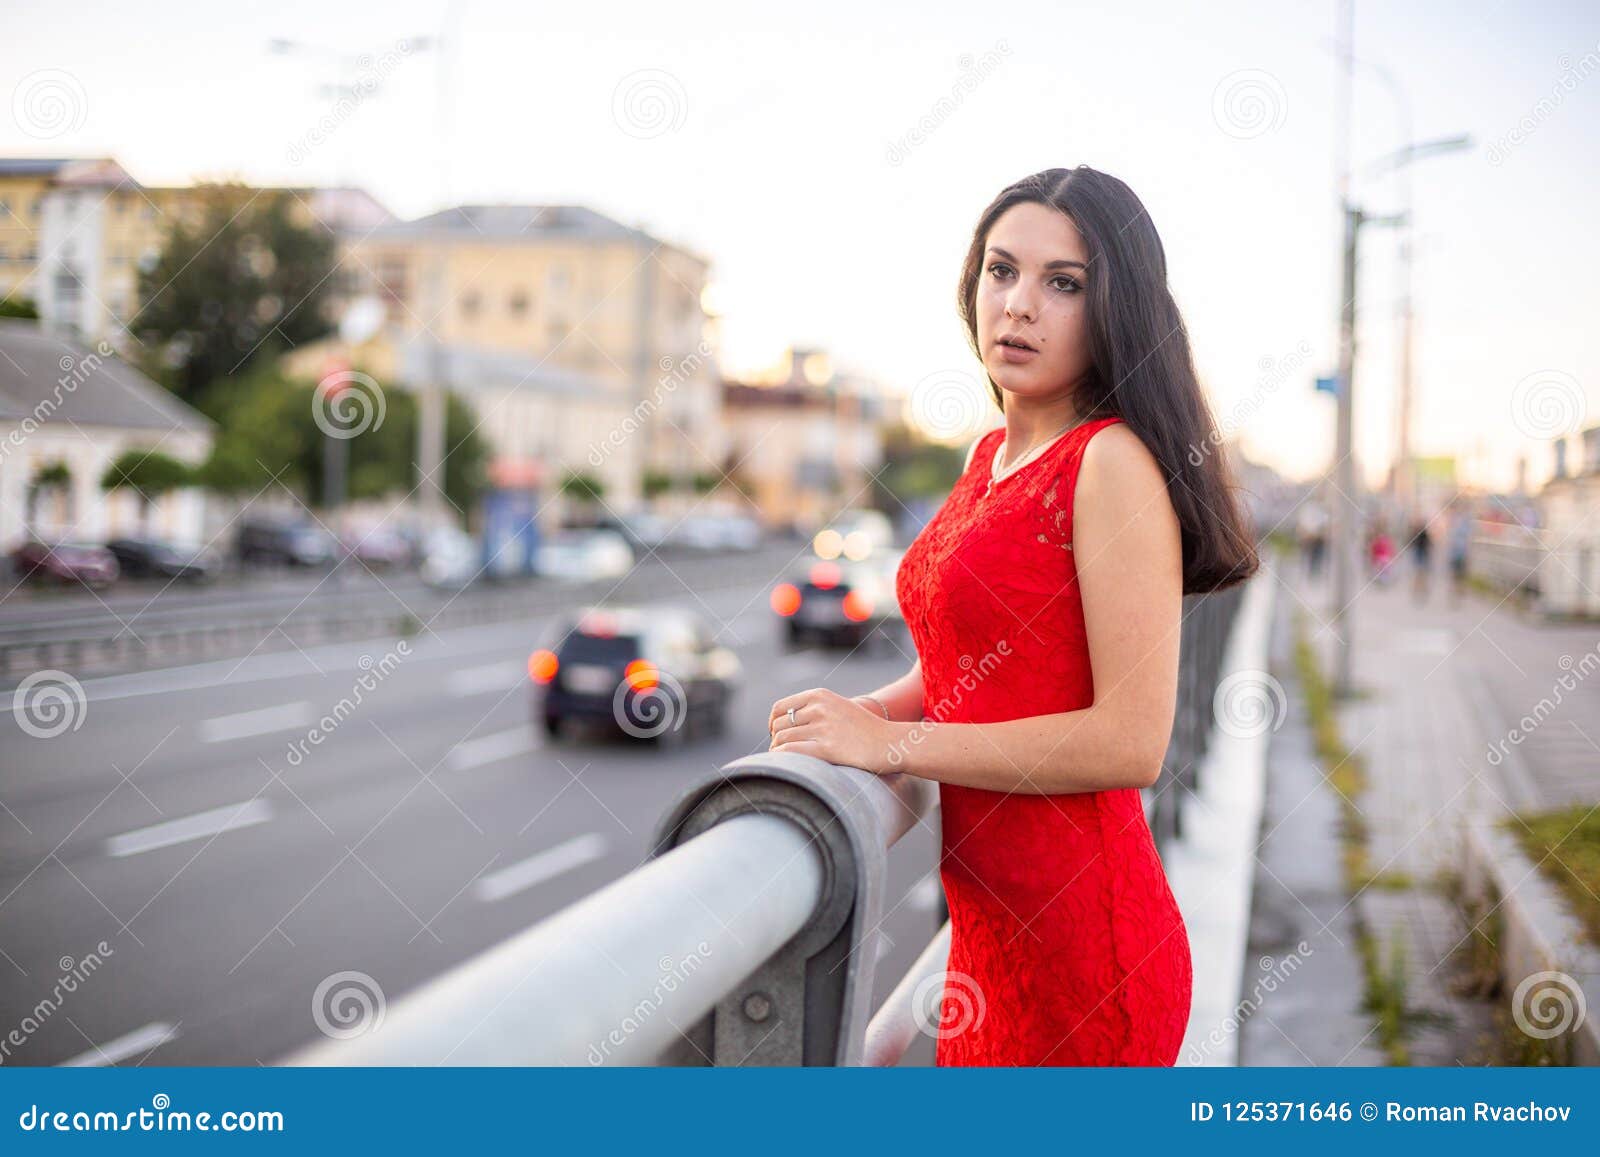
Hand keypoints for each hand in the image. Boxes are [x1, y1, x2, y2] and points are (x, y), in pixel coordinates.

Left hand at [766, 687, 898, 774]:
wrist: (890, 742)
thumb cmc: (865, 729)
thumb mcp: (839, 707)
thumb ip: (816, 709)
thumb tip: (787, 723)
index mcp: (820, 695)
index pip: (781, 707)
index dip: (773, 722)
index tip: (776, 734)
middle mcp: (819, 708)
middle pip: (780, 724)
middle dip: (776, 739)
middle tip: (781, 751)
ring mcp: (823, 727)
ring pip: (782, 738)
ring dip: (777, 751)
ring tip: (783, 760)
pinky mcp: (827, 748)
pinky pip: (791, 751)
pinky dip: (782, 758)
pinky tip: (788, 765)